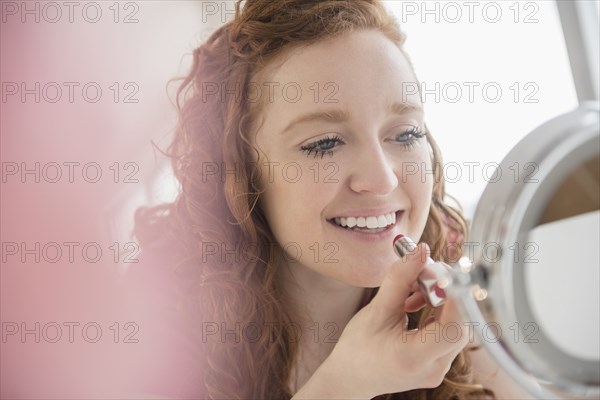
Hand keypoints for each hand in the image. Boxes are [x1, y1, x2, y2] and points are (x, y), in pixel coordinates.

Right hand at [293, 243, 469, 398]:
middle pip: (459, 322)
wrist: (350, 378)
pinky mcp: (439, 362)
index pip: (454, 327)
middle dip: (444, 290)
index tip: (441, 270)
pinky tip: (413, 302)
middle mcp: (434, 367)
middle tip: (423, 270)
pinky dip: (435, 310)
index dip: (455, 295)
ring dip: (439, 298)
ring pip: (456, 323)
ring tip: (412, 288)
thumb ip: (400, 280)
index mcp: (415, 358)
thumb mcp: (375, 311)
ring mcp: (440, 368)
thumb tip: (420, 251)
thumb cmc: (357, 349)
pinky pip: (448, 329)